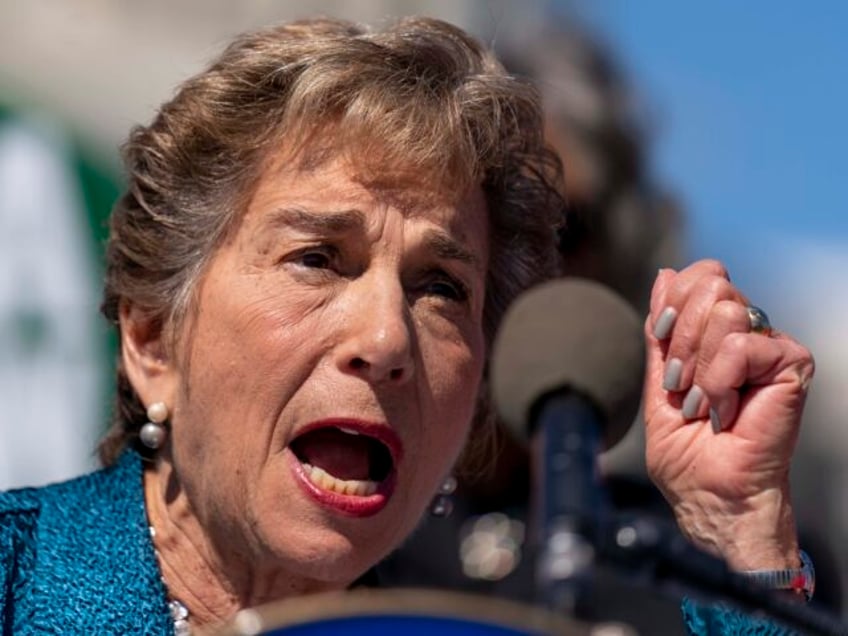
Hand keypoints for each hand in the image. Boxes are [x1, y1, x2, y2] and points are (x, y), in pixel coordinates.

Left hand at [644, 260, 813, 570]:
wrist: (710, 495)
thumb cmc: (686, 453)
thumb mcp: (658, 381)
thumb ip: (661, 330)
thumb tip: (665, 275)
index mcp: (716, 333)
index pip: (698, 276)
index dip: (672, 304)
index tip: (665, 348)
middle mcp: (747, 332)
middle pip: (711, 285)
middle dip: (682, 340)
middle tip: (684, 388)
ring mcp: (771, 346)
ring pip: (725, 311)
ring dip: (699, 368)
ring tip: (704, 404)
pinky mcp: (792, 363)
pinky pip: (741, 345)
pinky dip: (720, 381)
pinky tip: (726, 411)